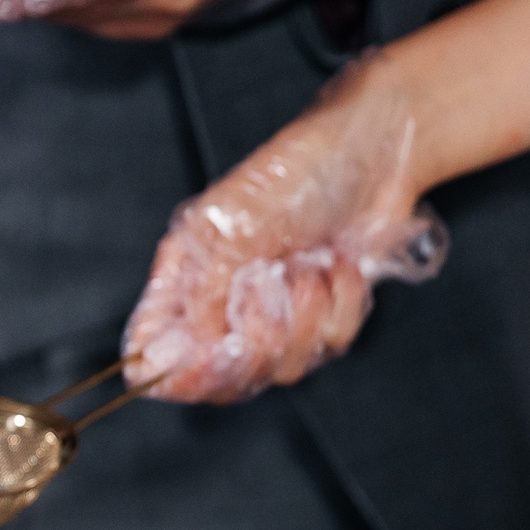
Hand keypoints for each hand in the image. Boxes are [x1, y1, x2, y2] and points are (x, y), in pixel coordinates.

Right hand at [123, 58, 448, 403]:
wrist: (372, 153)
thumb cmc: (296, 172)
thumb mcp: (235, 226)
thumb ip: (205, 291)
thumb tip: (195, 343)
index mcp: (185, 277)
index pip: (156, 351)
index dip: (176, 371)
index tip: (210, 355)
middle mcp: (224, 305)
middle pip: (223, 377)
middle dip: (258, 340)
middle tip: (272, 288)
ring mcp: (275, 316)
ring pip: (282, 366)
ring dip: (307, 313)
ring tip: (310, 265)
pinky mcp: (322, 318)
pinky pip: (330, 345)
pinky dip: (342, 305)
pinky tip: (339, 267)